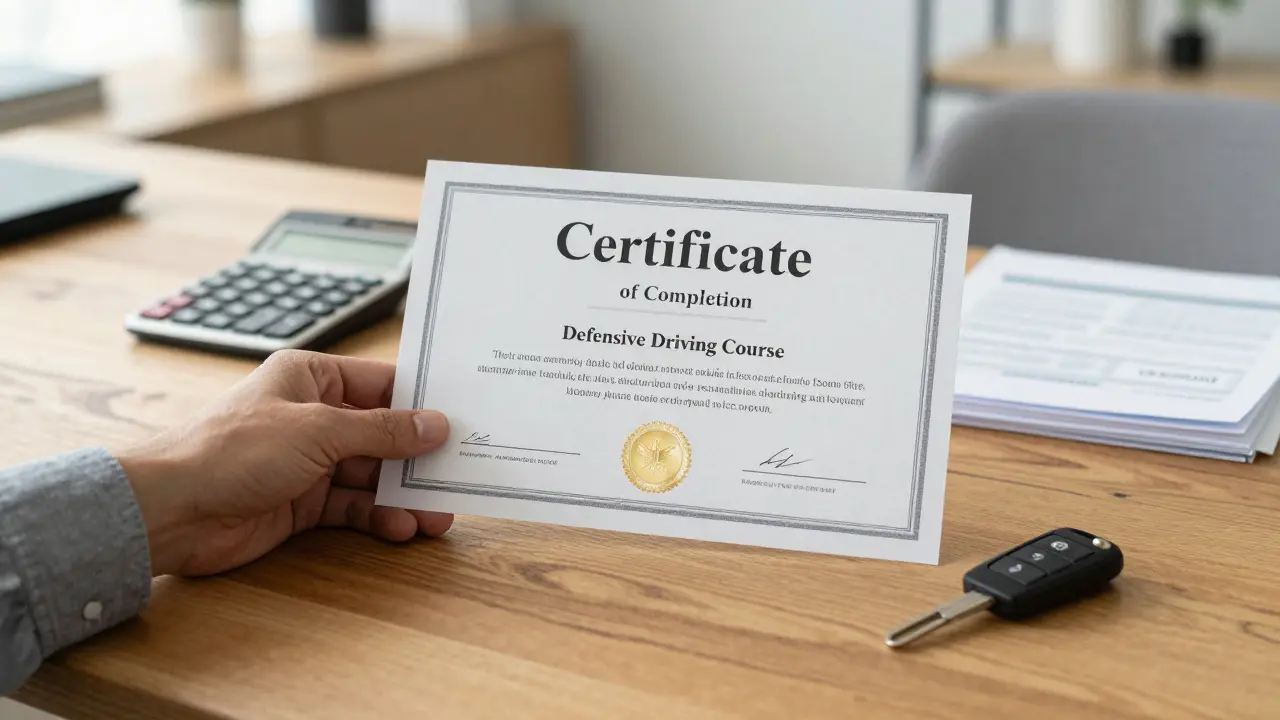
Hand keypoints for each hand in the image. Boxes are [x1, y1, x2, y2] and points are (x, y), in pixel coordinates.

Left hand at [117, 350, 452, 576]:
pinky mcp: (301, 502)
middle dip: (418, 457)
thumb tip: (435, 425)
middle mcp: (312, 415)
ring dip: (403, 494)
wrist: (172, 510)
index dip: (421, 403)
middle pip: (381, 434)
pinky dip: (377, 516)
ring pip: (371, 475)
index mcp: (311, 377)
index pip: (381, 383)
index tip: (462, 419)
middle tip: (459, 473)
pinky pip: (352, 506)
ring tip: (439, 513)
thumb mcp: (320, 430)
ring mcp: (307, 461)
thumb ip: (382, 430)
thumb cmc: (232, 450)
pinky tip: (402, 526)